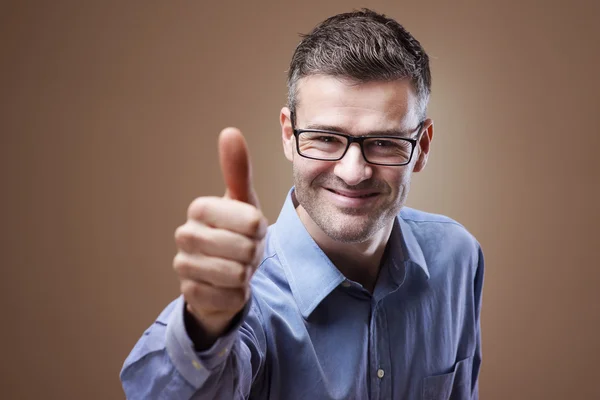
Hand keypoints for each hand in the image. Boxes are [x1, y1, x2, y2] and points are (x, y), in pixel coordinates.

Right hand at [173, 127, 266, 342]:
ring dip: (246, 274)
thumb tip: (229, 132)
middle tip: (244, 250)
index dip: (260, 229)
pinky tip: (226, 287)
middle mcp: (185, 235)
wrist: (220, 274)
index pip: (252, 221)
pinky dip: (237, 294)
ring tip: (236, 267)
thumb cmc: (235, 232)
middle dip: (253, 253)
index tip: (251, 229)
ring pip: (237, 275)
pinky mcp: (190, 294)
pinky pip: (231, 297)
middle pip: (246, 249)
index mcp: (200, 208)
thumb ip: (237, 170)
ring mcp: (184, 266)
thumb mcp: (242, 201)